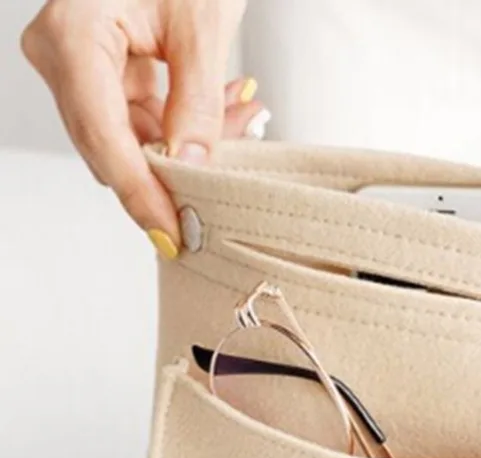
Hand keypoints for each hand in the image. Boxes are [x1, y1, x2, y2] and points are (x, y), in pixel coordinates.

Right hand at [21, 0, 266, 258]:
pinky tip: (227, 107)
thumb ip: (197, 105)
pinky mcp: (100, 71)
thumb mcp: (201, 26)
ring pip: (132, 139)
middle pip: (114, 147)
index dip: (141, 194)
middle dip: (176, 169)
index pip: (105, 139)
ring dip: (190, 145)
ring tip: (243, 117)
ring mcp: (77, 65)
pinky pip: (141, 120)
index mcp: (73, 35)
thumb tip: (192, 170)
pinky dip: (184, 125)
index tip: (174, 233)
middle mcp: (62, 55)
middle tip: (230, 180)